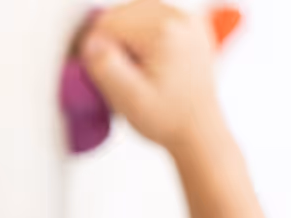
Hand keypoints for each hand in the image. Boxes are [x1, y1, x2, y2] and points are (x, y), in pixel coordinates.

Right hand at [76, 1, 228, 156]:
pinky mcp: (190, 27)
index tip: (96, 71)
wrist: (200, 131)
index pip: (109, 22)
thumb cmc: (170, 120)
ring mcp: (188, 22)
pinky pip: (153, 18)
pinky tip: (146, 61)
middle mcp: (179, 20)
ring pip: (136, 13)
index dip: (94, 47)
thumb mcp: (129, 100)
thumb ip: (106, 67)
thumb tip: (91, 42)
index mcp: (163, 32)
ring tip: (133, 68)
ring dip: (125, 36)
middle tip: (117, 74)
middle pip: (122, 13)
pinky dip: (142, 36)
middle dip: (111, 40)